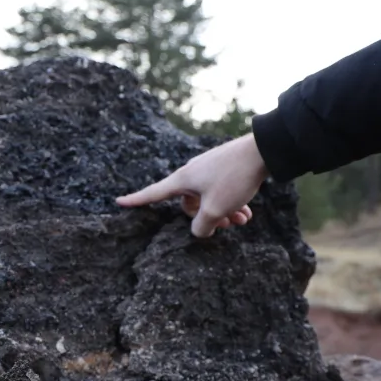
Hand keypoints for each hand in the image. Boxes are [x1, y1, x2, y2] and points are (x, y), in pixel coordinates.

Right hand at [115, 132, 268, 236]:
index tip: (118, 201)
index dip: (135, 200)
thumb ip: (202, 226)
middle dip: (206, 218)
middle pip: (188, 204)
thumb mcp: (216, 209)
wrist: (262, 150)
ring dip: (223, 213)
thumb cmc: (234, 179)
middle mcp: (191, 173)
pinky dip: (231, 203)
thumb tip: (200, 229)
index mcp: (182, 180)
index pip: (153, 194)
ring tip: (242, 220)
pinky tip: (247, 212)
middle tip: (228, 224)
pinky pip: (220, 191)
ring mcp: (208, 170)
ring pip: (208, 199)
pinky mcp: (223, 168)